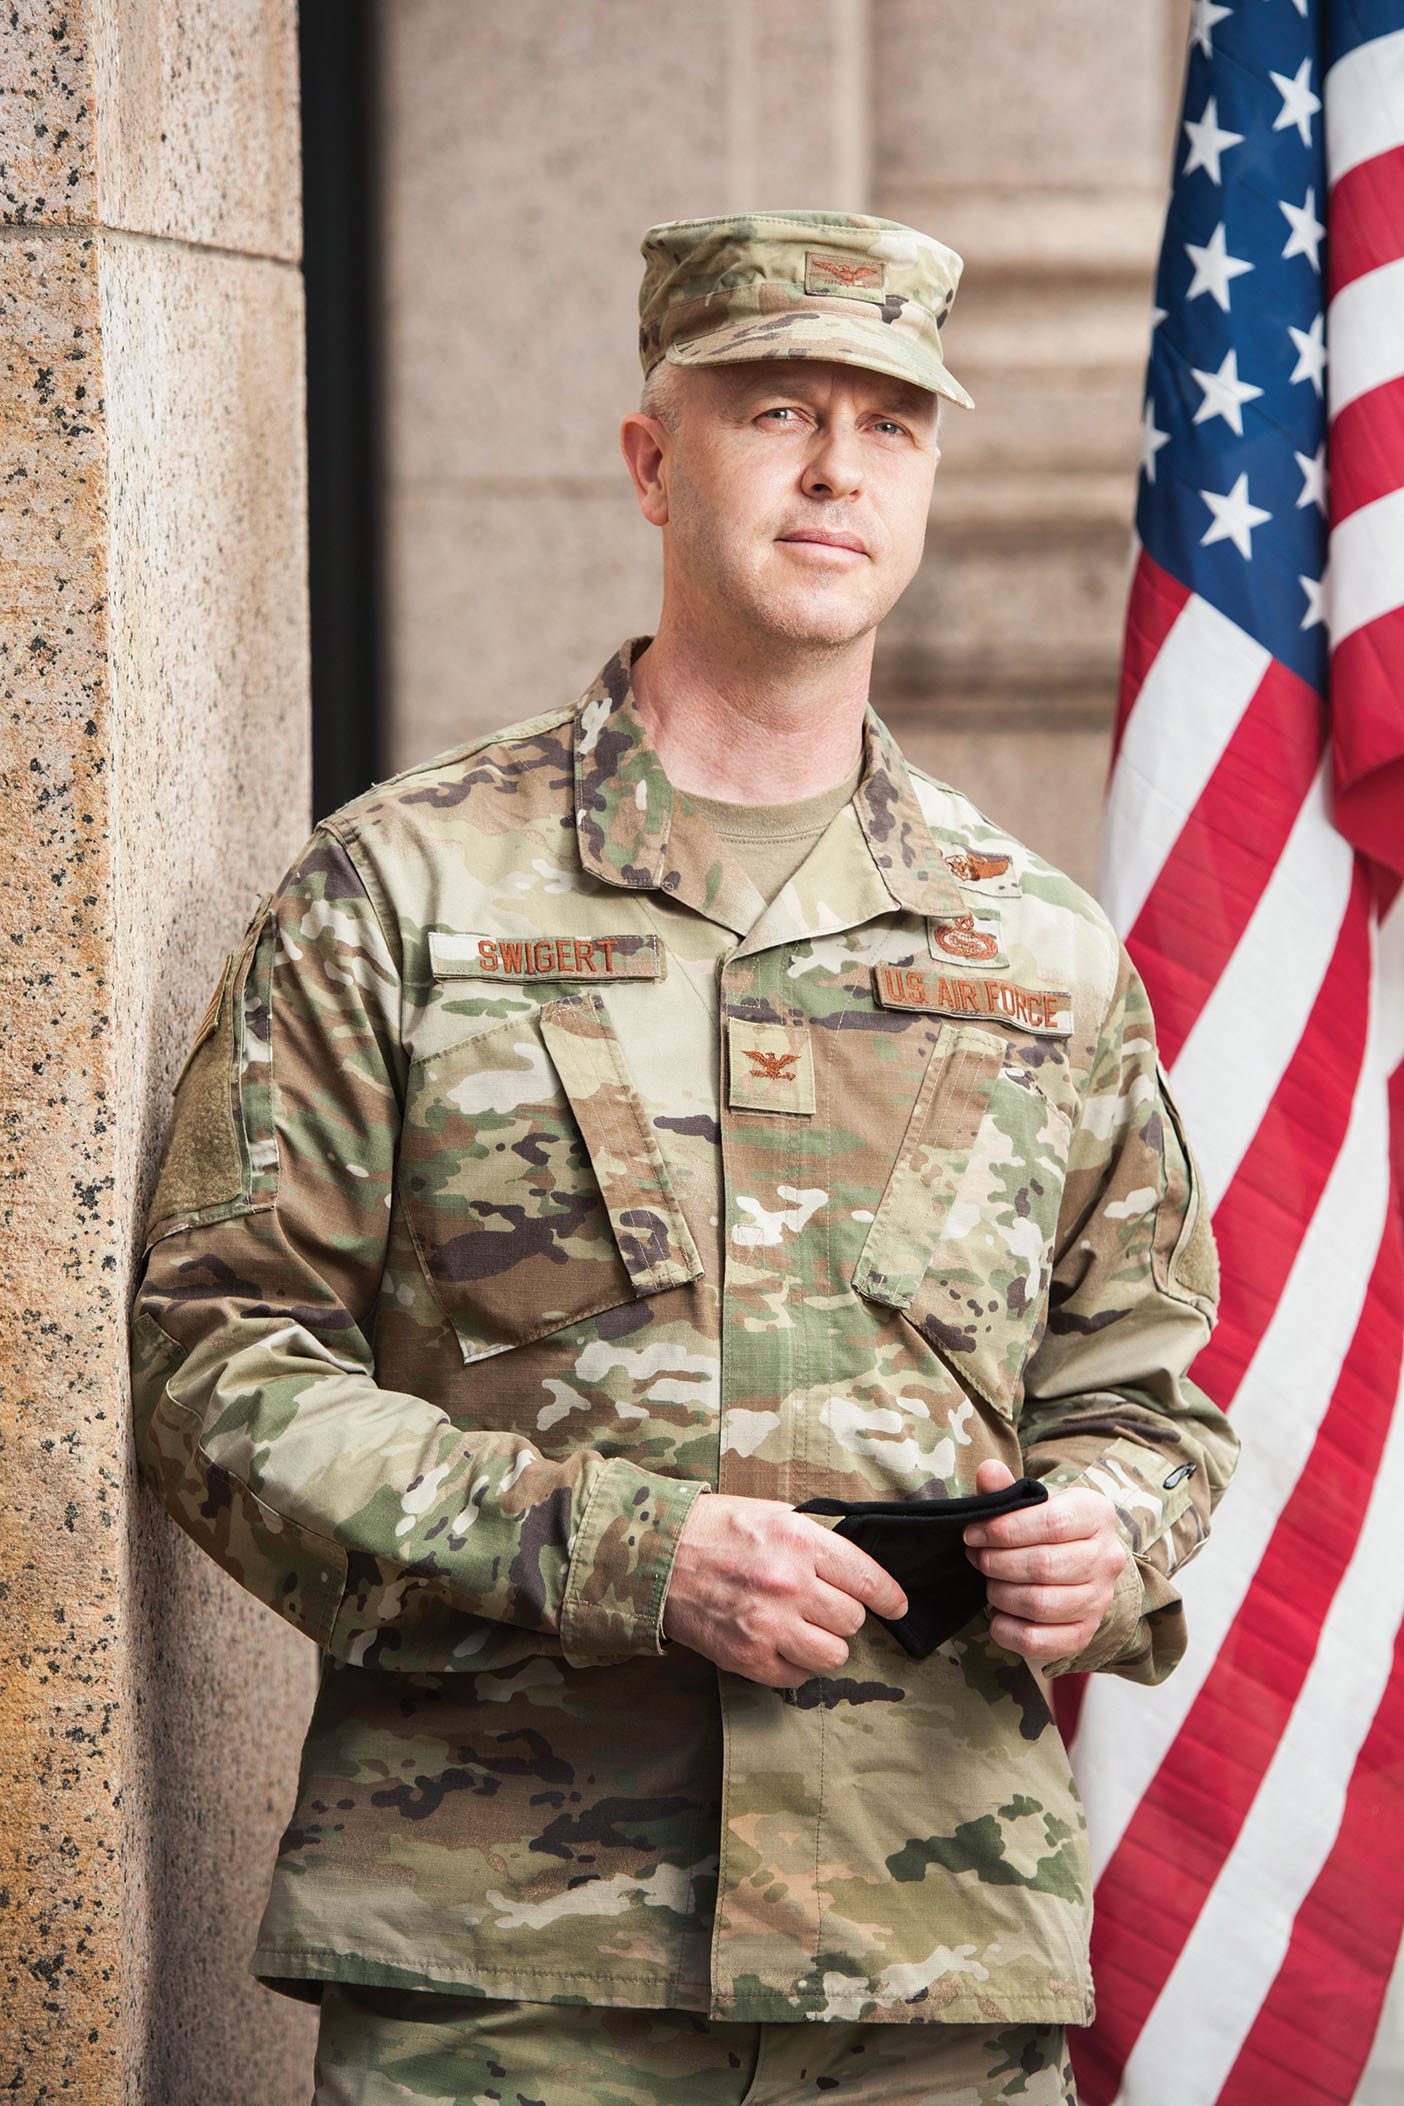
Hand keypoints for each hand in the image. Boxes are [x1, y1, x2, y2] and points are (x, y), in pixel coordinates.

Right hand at [662, 1493, 907, 1688]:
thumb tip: (856, 1569)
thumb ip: (816, 1541)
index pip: (867, 1578)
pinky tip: (777, 1644)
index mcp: (799, 1542)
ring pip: (833, 1654)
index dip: (889, 1596)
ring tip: (801, 1629)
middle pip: (852, 1620)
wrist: (656, 1558)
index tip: (897, 1606)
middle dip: (842, 1615)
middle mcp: (788, 1584)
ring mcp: (768, 1625)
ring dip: (824, 1644)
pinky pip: (798, 1677)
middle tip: (821, 1607)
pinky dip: (794, 1665)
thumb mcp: (772, 1515)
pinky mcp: (748, 1658)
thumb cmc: (716, 1530)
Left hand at [963, 1458, 1125, 1664]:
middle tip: (975, 1558)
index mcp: (1096, 1514)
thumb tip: (987, 1471)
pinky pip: (1041, 1642)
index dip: (1004, 1530)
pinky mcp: (1085, 1633)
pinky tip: (996, 1615)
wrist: (1076, 1560)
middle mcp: (1107, 1558)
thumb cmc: (1044, 1527)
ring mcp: (1099, 1599)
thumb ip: (1006, 1489)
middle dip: (997, 1563)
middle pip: (1044, 1565)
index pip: (1051, 1523)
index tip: (972, 1534)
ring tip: (988, 1583)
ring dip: (1001, 1595)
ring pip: (1041, 1604)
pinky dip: (1008, 1630)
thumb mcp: (1030, 1501)